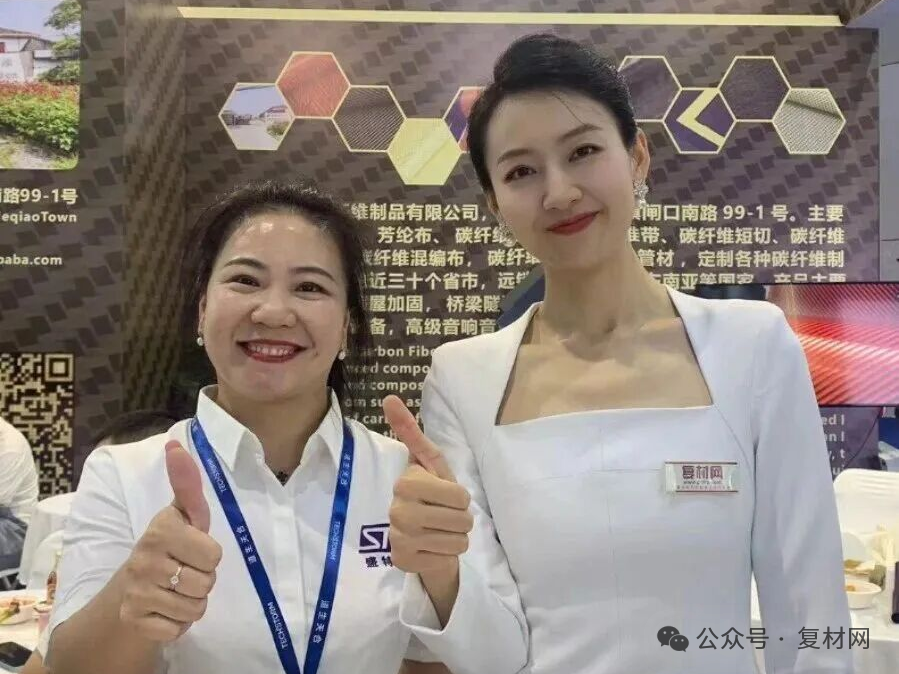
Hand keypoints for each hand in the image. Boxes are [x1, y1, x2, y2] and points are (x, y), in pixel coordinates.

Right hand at [119, 441, 221, 641]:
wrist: (130, 586)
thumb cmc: (170, 544)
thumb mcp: (183, 514)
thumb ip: (187, 484)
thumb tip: (176, 444)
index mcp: (160, 529)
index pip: (213, 554)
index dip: (209, 554)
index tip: (192, 546)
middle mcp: (144, 558)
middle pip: (206, 582)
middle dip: (203, 580)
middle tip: (185, 570)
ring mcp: (136, 591)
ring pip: (195, 608)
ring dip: (192, 603)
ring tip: (176, 589)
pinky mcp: (134, 620)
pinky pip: (178, 629)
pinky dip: (177, 624)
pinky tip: (164, 608)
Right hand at [385, 395, 472, 576]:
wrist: (421, 536)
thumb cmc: (431, 495)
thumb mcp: (429, 463)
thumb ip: (410, 431)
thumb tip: (389, 397)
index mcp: (405, 482)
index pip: (460, 496)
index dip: (461, 497)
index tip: (445, 495)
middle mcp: (397, 510)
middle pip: (461, 519)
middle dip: (462, 519)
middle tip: (446, 517)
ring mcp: (399, 538)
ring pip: (458, 540)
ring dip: (456, 538)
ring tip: (440, 532)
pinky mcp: (404, 562)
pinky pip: (448, 558)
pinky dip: (446, 554)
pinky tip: (431, 548)